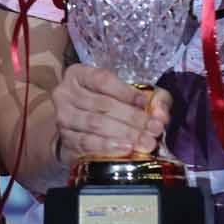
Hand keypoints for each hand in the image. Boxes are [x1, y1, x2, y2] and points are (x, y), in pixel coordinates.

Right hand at [52, 64, 171, 160]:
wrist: (79, 126)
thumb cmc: (106, 104)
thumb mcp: (127, 93)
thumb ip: (150, 97)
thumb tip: (161, 113)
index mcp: (79, 75)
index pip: (103, 80)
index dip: (126, 92)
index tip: (146, 103)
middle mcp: (65, 93)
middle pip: (102, 104)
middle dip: (132, 118)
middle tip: (153, 129)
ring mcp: (62, 117)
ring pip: (95, 124)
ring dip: (123, 134)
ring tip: (144, 141)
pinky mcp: (64, 139)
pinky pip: (86, 143)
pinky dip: (107, 146)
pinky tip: (124, 149)